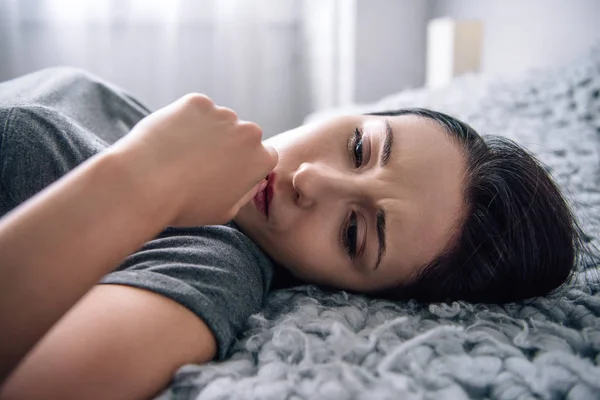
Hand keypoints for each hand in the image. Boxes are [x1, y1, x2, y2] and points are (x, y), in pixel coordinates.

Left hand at [110, 94, 277, 225]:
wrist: (146, 184)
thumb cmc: (186, 205)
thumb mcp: (226, 211)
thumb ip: (247, 192)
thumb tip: (256, 179)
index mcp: (261, 159)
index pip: (262, 156)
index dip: (243, 165)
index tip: (225, 173)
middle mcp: (249, 132)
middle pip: (242, 135)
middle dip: (228, 145)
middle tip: (200, 163)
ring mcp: (222, 114)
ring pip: (218, 120)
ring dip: (207, 131)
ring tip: (181, 154)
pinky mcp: (197, 101)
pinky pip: (195, 110)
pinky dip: (186, 120)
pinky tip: (171, 140)